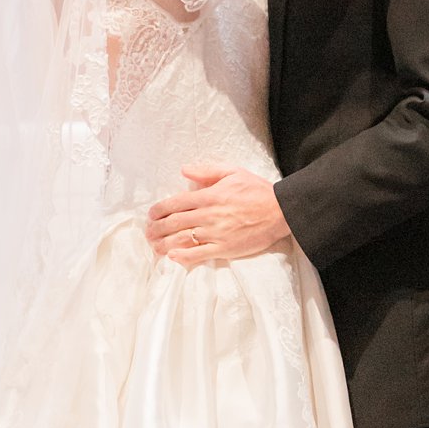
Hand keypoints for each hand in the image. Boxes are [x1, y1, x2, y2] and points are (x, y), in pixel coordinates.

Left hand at [146, 163, 290, 262]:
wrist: (280, 211)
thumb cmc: (257, 190)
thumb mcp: (233, 172)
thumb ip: (207, 171)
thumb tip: (185, 170)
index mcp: (209, 195)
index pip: (175, 203)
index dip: (159, 209)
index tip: (151, 214)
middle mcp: (208, 215)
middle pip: (174, 222)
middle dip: (156, 228)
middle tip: (148, 232)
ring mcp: (215, 233)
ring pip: (182, 239)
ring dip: (164, 244)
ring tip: (154, 246)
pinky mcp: (224, 248)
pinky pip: (199, 254)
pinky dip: (183, 256)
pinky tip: (172, 257)